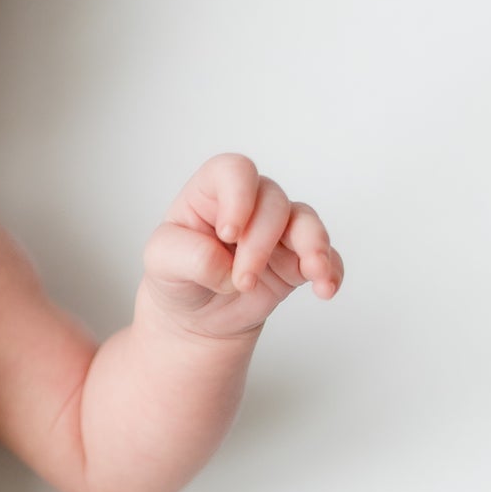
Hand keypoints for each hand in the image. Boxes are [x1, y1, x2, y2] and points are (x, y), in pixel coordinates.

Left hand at [139, 153, 341, 339]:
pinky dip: (331, 269)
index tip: (228, 234)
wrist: (194, 320)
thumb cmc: (177, 279)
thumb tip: (225, 265)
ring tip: (312, 272)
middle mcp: (250, 205)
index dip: (239, 197)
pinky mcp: (297, 261)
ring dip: (311, 246)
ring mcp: (277, 232)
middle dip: (261, 243)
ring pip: (306, 221)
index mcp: (212, 193)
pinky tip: (326, 287)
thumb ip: (186, 256)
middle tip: (242, 281)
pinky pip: (326, 256)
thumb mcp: (160, 264)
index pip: (235, 171)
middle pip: (273, 201)